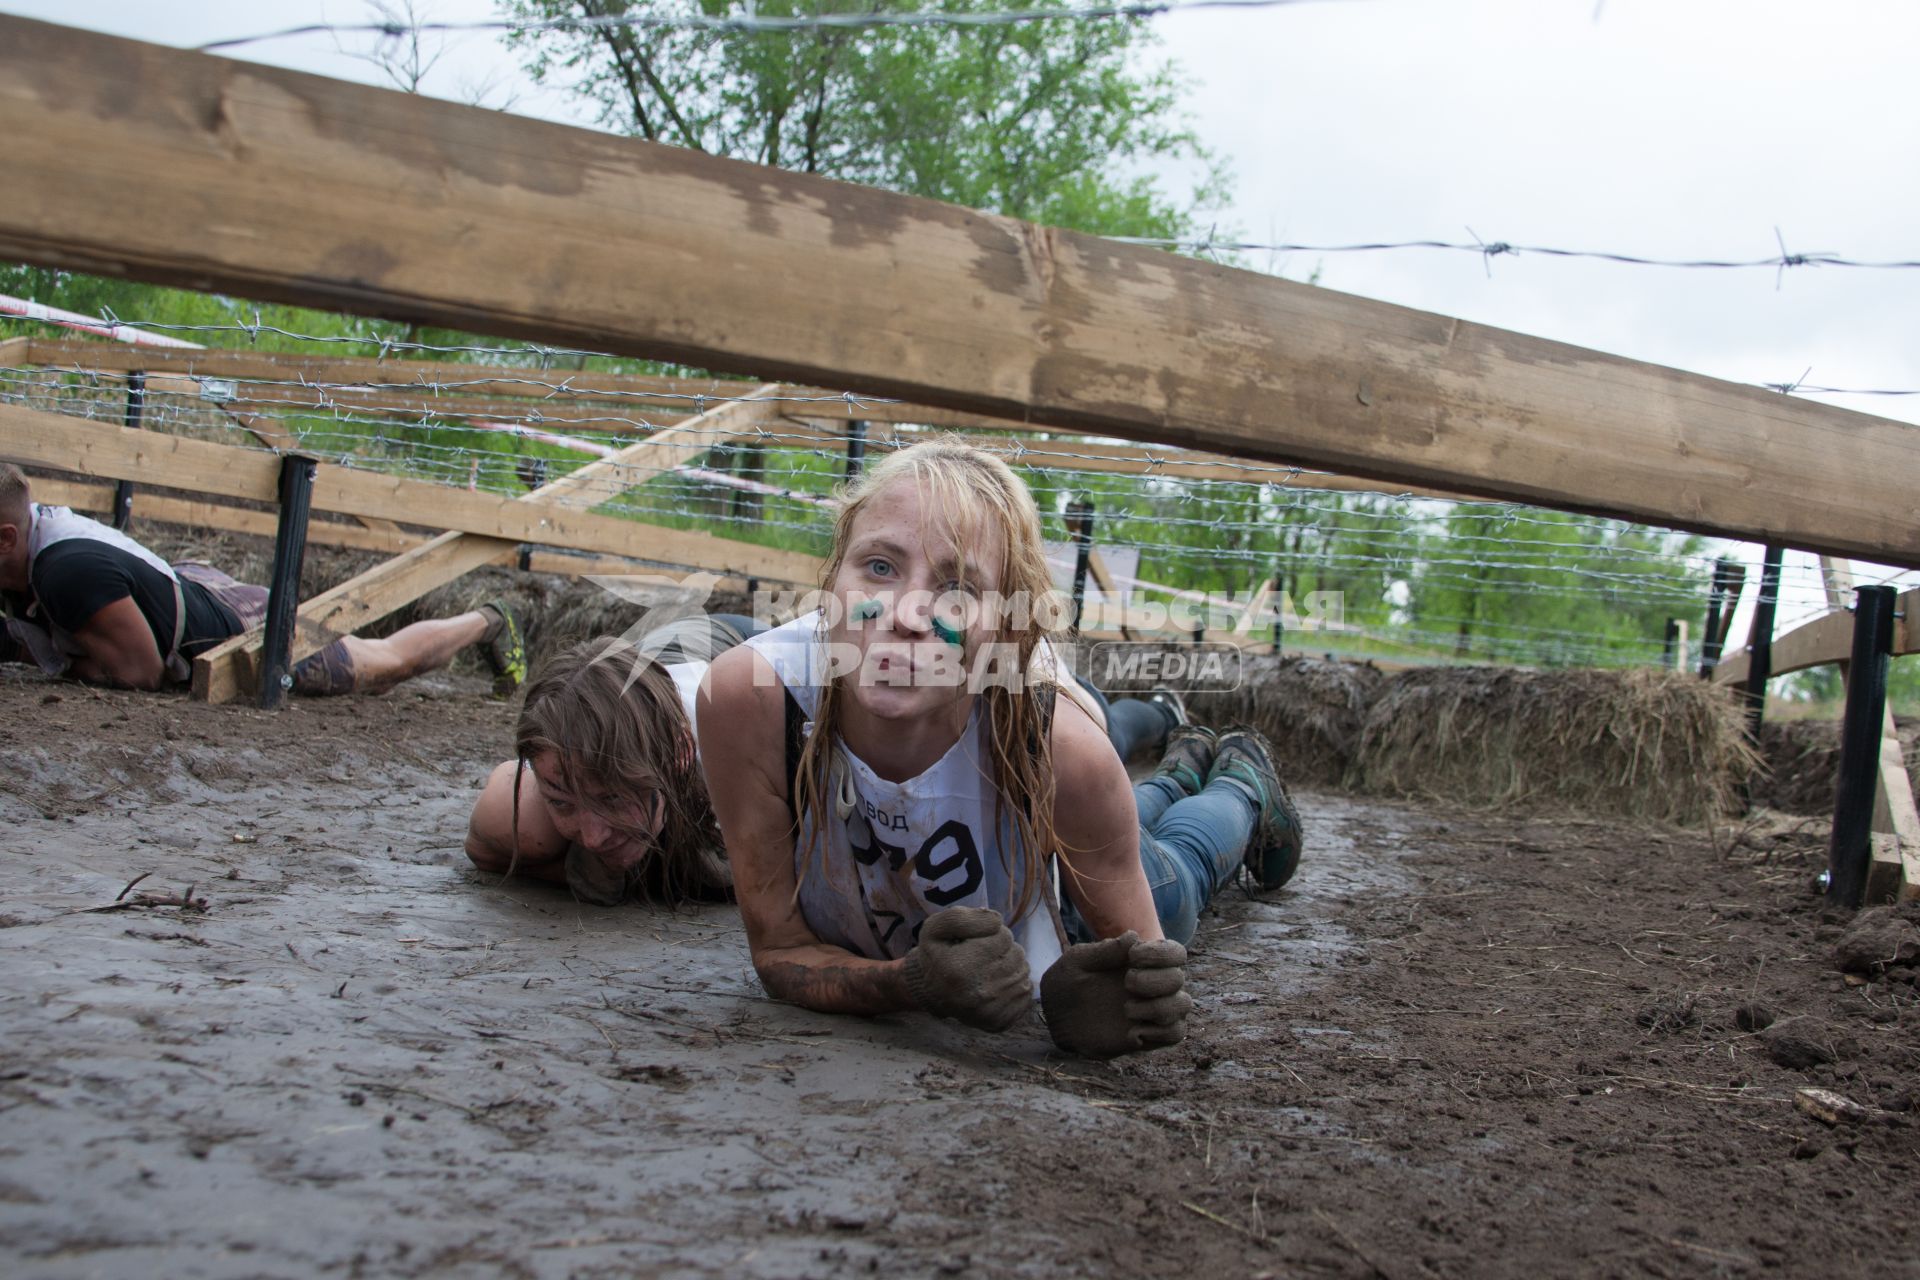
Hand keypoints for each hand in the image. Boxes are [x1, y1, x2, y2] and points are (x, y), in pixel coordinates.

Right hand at [902, 906, 1030, 1031]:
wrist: (932, 992)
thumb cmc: (937, 956)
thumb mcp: (935, 928)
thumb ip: (962, 917)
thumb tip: (997, 921)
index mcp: (961, 970)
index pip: (1004, 937)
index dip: (993, 934)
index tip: (977, 942)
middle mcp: (978, 994)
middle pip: (1017, 955)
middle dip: (1004, 950)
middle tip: (984, 956)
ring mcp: (991, 1012)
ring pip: (1024, 973)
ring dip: (1011, 966)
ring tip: (989, 969)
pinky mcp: (1001, 1022)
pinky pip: (1026, 993)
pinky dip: (1015, 985)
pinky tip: (996, 984)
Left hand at [1040, 932, 1191, 1058]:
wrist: (1055, 1016)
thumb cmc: (1068, 980)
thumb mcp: (1079, 960)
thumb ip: (1105, 950)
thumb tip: (1134, 937)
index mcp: (1141, 961)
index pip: (1175, 953)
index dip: (1162, 954)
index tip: (1134, 957)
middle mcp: (1153, 984)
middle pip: (1179, 978)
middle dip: (1156, 981)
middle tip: (1127, 983)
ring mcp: (1152, 1010)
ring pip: (1182, 1006)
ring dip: (1160, 1007)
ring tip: (1127, 1010)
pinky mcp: (1148, 1035)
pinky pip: (1175, 1033)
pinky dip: (1162, 1033)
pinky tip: (1134, 1033)